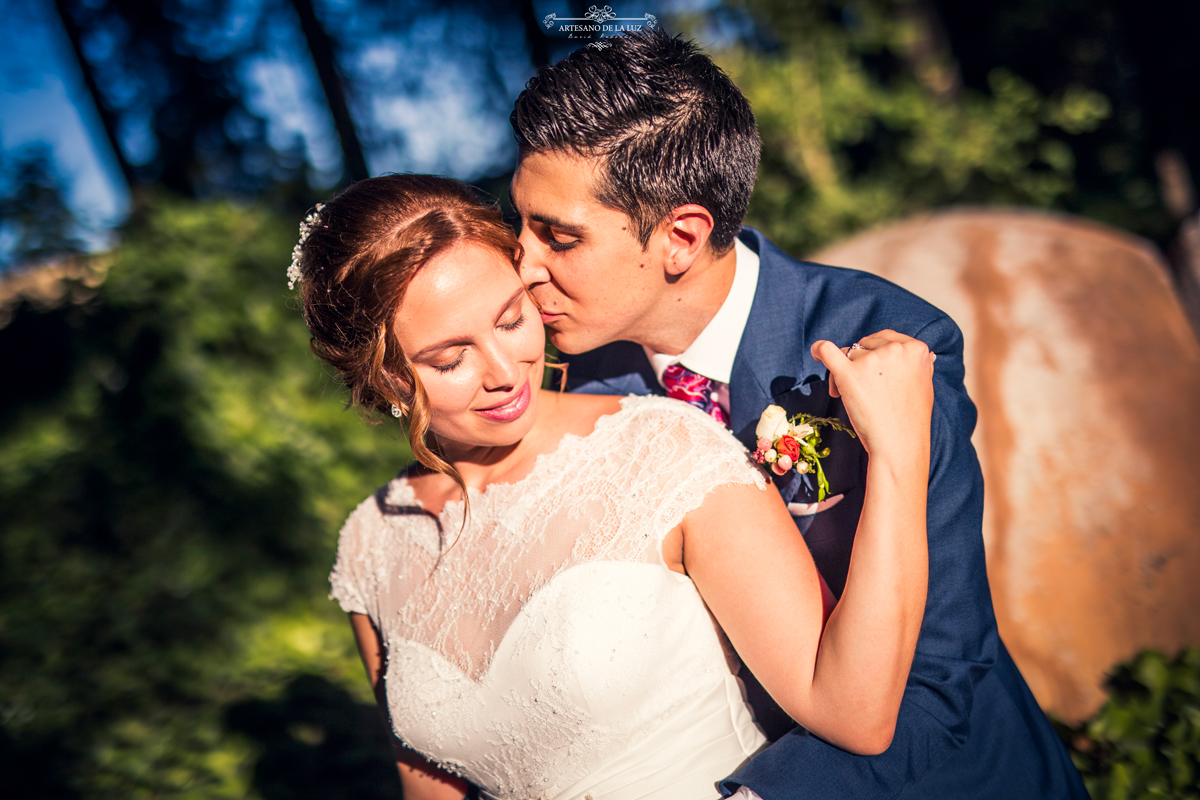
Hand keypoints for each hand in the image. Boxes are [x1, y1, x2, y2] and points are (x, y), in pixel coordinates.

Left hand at [811, 330, 934, 461]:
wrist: (899, 444)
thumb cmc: (911, 420)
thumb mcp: (925, 385)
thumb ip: (920, 365)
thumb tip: (922, 354)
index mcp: (916, 349)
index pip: (887, 339)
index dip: (875, 352)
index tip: (873, 370)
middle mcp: (894, 349)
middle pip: (865, 345)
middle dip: (859, 362)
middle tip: (862, 388)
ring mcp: (870, 360)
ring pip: (848, 354)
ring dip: (844, 371)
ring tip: (849, 396)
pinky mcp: (849, 373)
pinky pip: (827, 350)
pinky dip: (818, 349)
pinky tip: (815, 352)